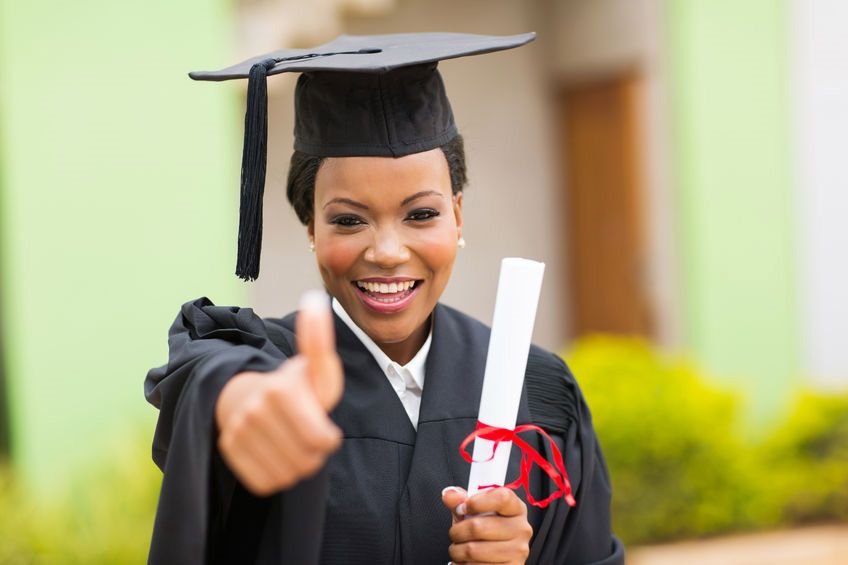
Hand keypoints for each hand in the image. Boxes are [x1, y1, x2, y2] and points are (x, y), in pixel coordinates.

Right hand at [215, 292, 343, 494]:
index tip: (324, 425)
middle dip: (314, 453)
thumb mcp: (315, 367)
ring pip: (286, 475)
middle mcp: (255, 410)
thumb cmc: (293, 385)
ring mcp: (238, 430)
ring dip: (296, 465)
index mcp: (281, 390)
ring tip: (292, 443)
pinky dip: (276, 475)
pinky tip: (276, 454)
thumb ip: (320, 341)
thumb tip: (316, 299)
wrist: (247, 393)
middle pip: (306, 461)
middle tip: (307, 435)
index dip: (329, 439)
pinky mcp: (228, 450)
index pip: (322, 441)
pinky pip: (265, 482)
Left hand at [441, 486, 532, 564]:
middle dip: (457, 531)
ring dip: (457, 551)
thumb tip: (449, 494)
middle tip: (456, 533)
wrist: (496, 558)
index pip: (502, 498)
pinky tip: (467, 561)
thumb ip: (461, 501)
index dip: (476, 502)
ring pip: (472, 550)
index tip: (462, 508)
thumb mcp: (474, 512)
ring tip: (460, 548)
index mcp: (516, 508)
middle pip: (478, 526)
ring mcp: (517, 552)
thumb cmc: (486, 531)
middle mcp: (521, 529)